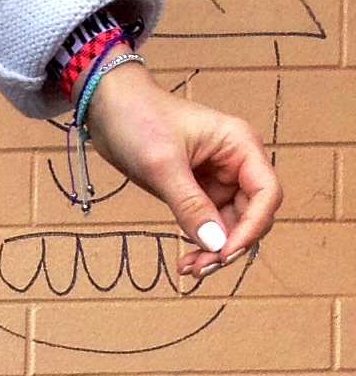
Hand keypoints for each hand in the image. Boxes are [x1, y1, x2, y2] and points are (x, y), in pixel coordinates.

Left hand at [81, 57, 282, 278]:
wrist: (108, 106)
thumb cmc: (139, 120)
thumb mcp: (163, 165)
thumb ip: (190, 204)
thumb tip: (216, 243)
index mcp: (240, 146)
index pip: (266, 193)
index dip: (253, 226)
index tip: (227, 252)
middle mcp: (235, 163)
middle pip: (252, 213)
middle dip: (232, 244)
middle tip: (203, 269)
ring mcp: (216, 178)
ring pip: (229, 223)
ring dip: (215, 249)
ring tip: (190, 269)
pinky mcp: (195, 189)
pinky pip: (207, 222)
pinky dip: (200, 242)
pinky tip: (186, 259)